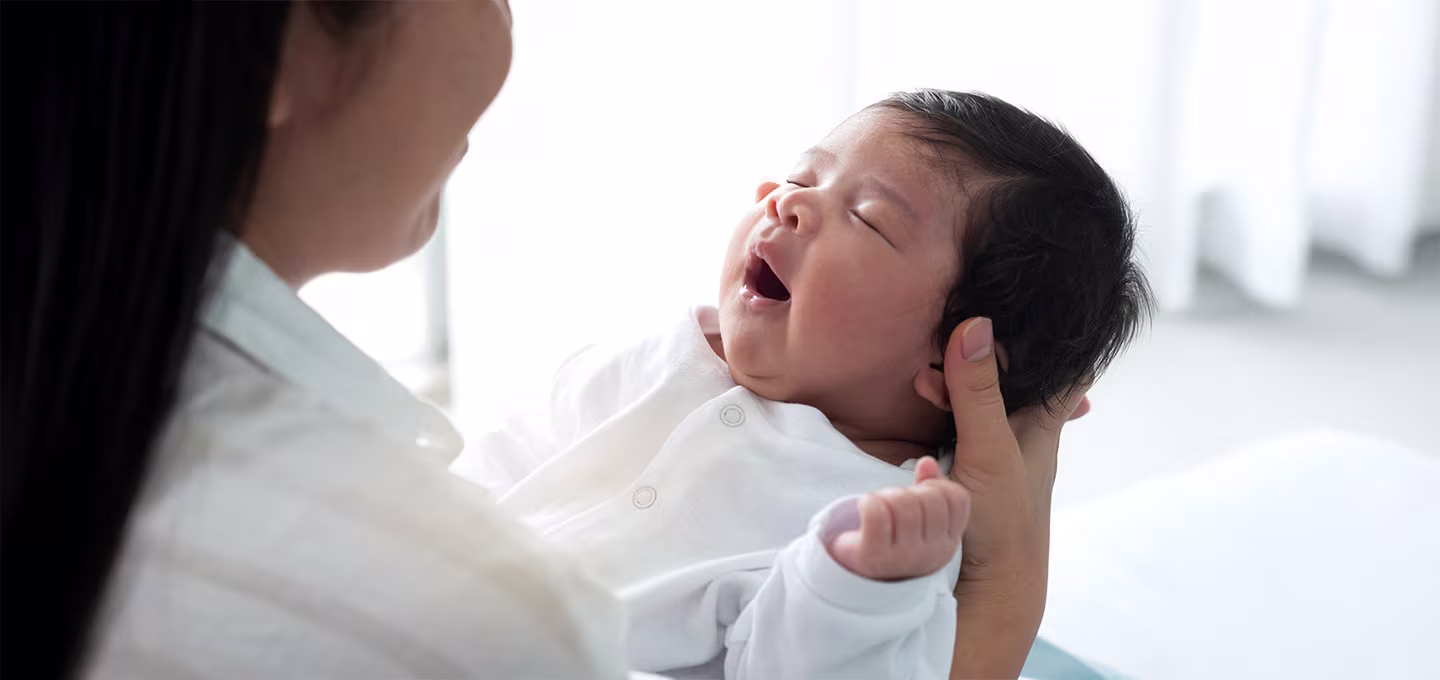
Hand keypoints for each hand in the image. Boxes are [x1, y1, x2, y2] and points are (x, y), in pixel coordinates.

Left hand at [826, 457, 971, 580]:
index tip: (918, 494)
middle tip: (893, 503)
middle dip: (907, 491)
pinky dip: (868, 502)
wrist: (857, 577)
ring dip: (886, 496)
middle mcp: (933, 555)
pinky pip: (876, 512)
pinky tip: (864, 509)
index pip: (956, 498)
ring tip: (878, 508)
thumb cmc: (892, 541)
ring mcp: (905, 558)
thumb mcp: (918, 518)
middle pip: (929, 498)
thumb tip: (927, 462)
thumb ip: (928, 489)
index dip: (936, 485)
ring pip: (904, 503)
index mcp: (948, 543)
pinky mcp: (875, 557)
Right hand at [942, 317, 1090, 678]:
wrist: (985, 593)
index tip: (1050, 298)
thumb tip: (976, 323)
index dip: (1060, 335)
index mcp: (1041, 424)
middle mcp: (1020, 434)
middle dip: (978, 352)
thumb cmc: (1001, 523)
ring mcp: (992, 452)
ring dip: (950, 381)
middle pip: (1009, 376)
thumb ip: (978, 392)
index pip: (1065, 367)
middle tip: (946, 338)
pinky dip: (938, 404)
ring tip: (921, 379)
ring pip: (977, 398)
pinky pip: (953, 421)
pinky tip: (921, 396)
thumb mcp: (990, 450)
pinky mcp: (963, 469)